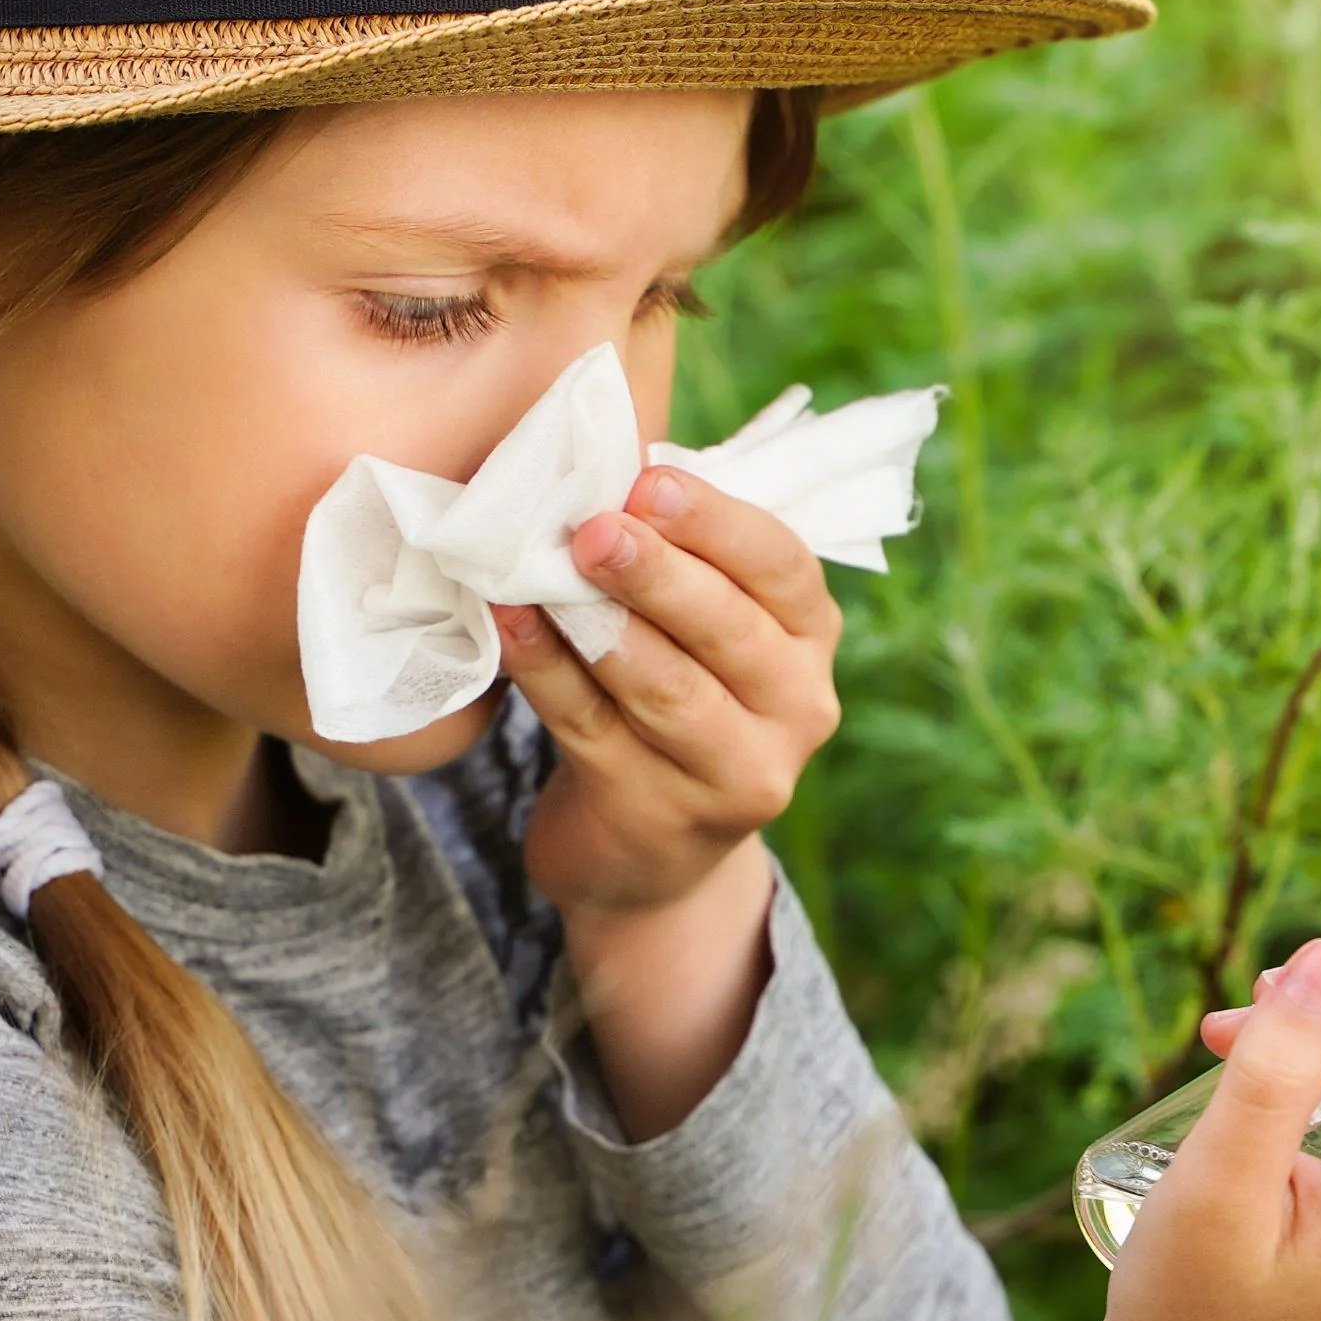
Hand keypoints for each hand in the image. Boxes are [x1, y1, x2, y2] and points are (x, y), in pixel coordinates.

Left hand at [493, 465, 842, 922]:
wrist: (645, 852)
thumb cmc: (671, 696)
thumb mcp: (701, 630)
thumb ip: (682, 560)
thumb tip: (605, 467)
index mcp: (808, 639)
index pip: (784, 569)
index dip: (719, 524)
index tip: (651, 481)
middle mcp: (796, 709)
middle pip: (728, 631)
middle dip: (658, 573)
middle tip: (594, 528)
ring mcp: (737, 774)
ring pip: (666, 688)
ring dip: (599, 624)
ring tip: (542, 572)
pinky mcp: (663, 817)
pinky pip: (595, 730)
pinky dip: (547, 672)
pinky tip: (511, 623)